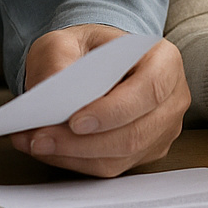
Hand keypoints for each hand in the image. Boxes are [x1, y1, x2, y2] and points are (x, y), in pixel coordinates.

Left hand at [9, 24, 187, 176]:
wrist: (97, 62)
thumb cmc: (88, 49)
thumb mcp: (67, 39)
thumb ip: (59, 59)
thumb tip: (51, 91)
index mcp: (164, 60)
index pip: (148, 91)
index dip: (113, 111)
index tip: (75, 121)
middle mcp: (172, 98)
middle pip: (134, 134)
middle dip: (83, 142)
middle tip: (40, 138)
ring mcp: (163, 129)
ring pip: (120, 157)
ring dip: (73, 155)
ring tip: (35, 143)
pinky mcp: (146, 152)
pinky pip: (111, 167)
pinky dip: (75, 162)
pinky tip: (49, 149)